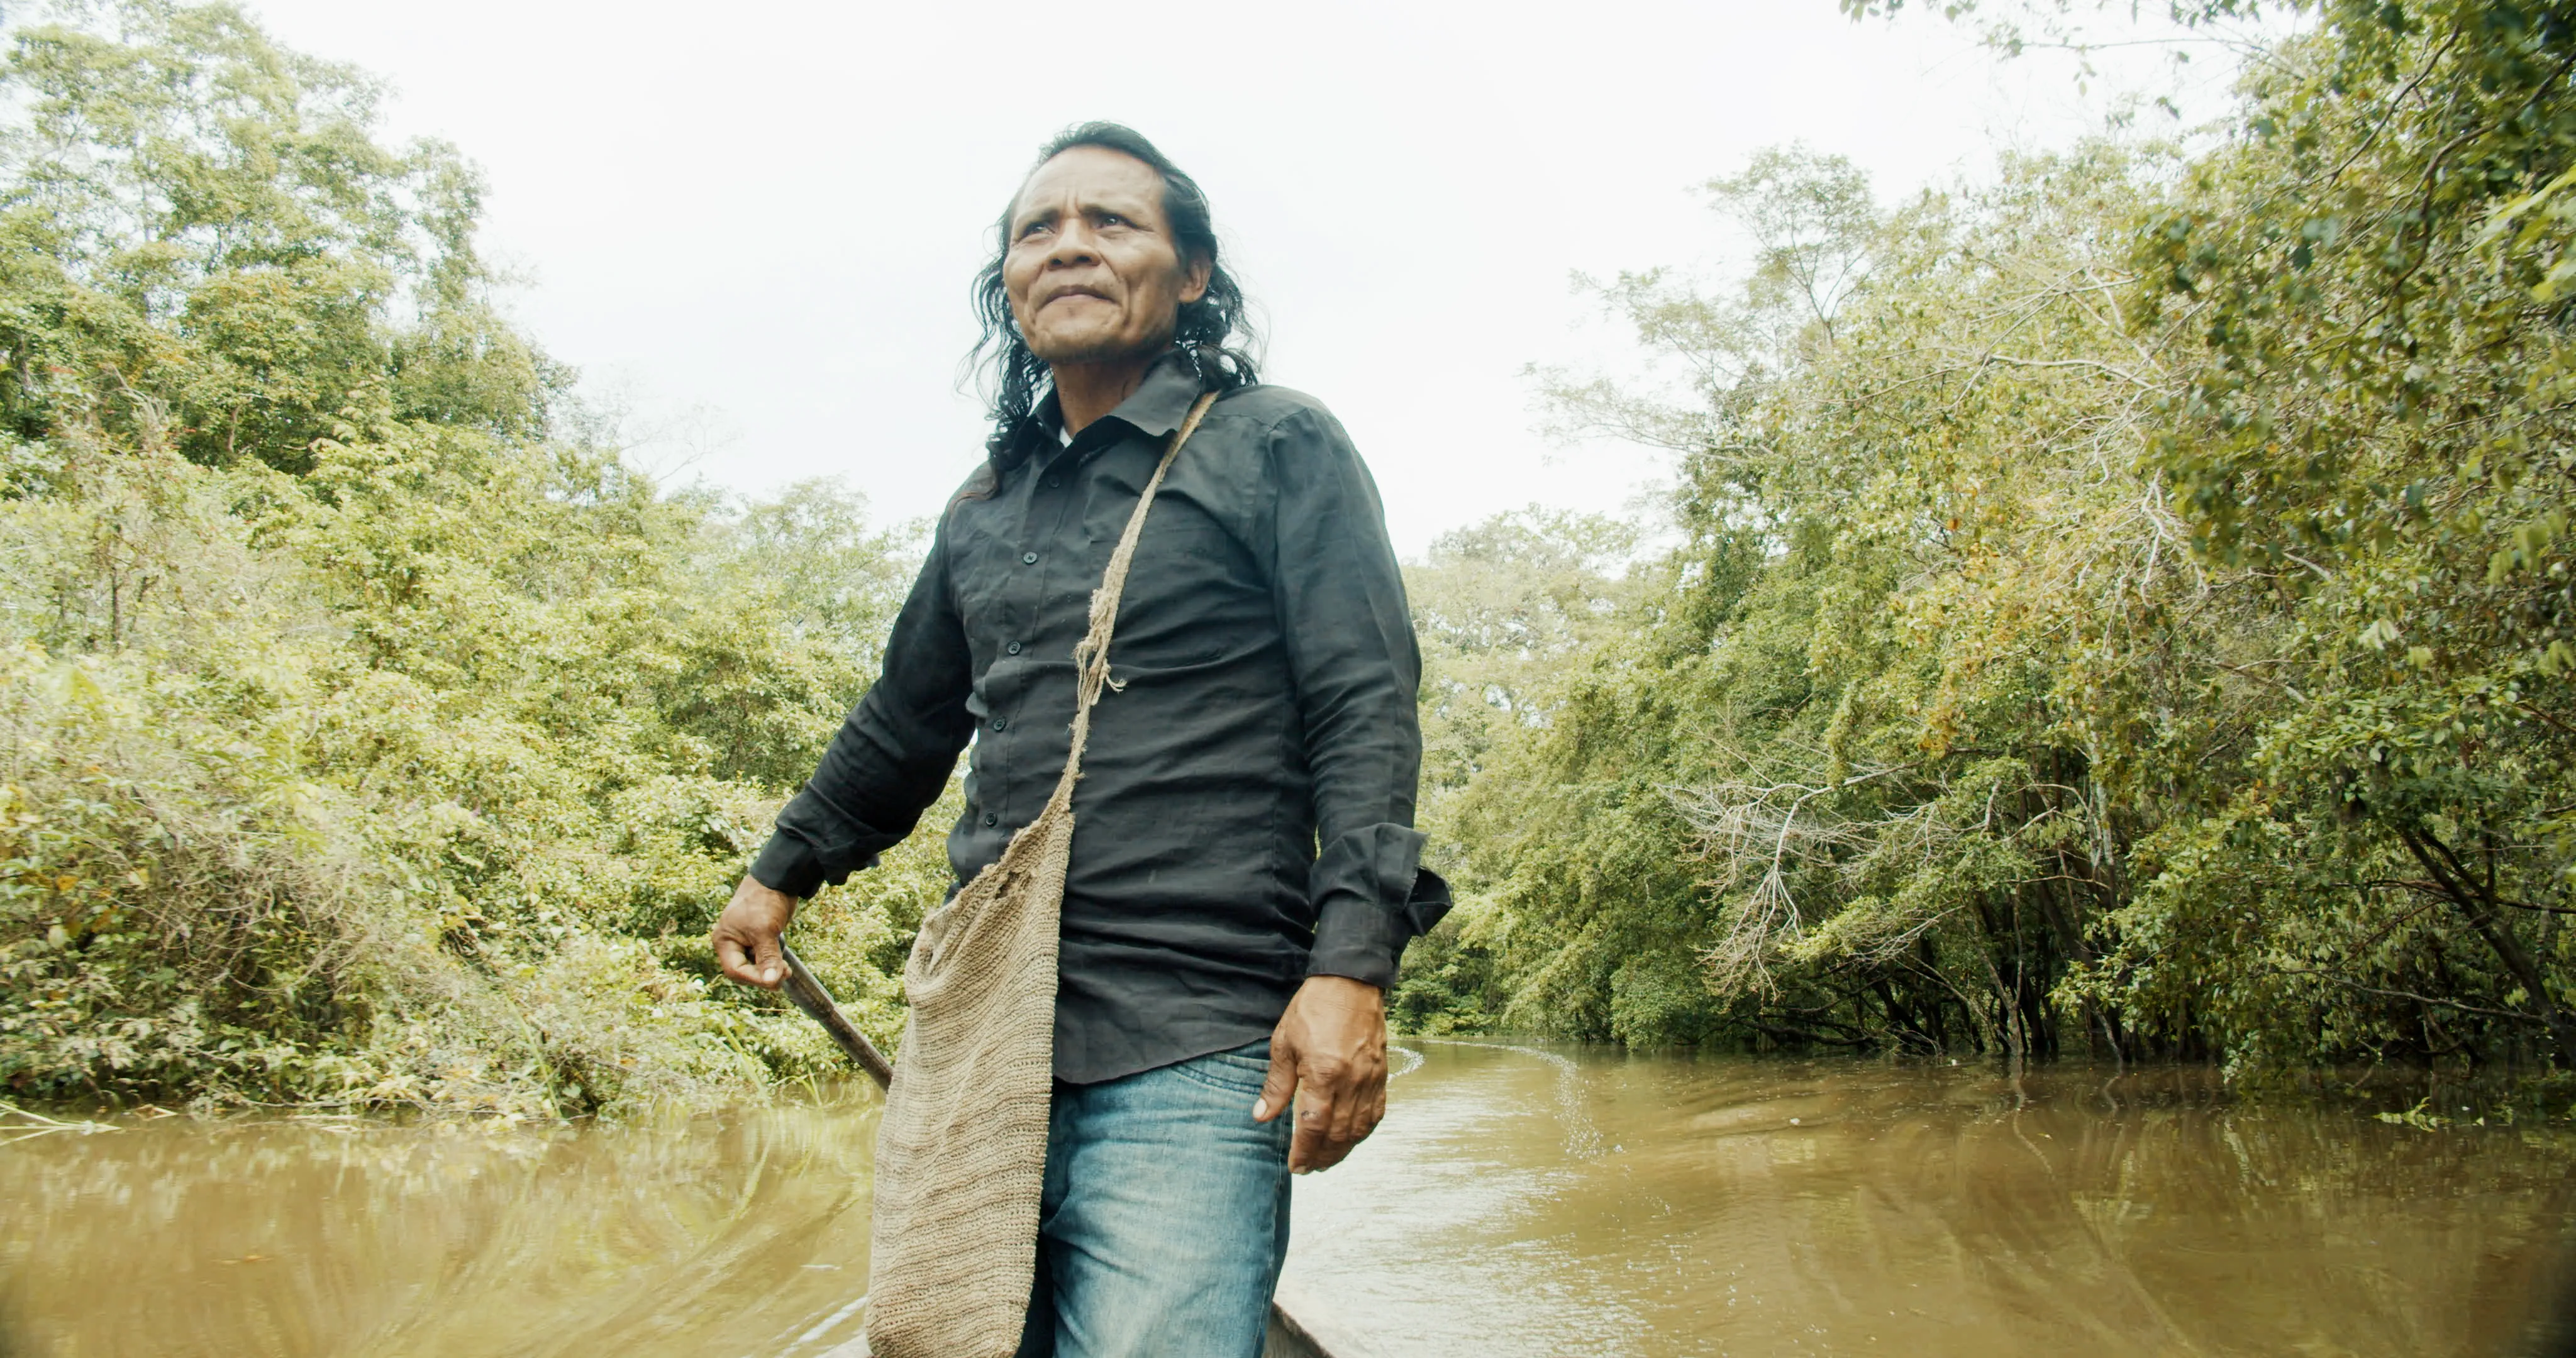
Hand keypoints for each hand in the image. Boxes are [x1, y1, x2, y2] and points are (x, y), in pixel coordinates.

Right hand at [711, 875, 798, 988]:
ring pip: (755, 967)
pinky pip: (762, 958)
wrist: (778, 879)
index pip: (735, 970)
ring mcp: (745, 941)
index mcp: (725, 941)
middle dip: (763, 975)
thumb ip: (767, 957)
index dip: (754, 978)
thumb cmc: (764, 900)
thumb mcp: (765, 930)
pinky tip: (783, 962)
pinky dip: (773, 962)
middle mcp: (731, 943)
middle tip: (784, 974)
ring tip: (785, 968)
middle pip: (744, 971)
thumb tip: (771, 982)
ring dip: (770, 970)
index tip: (775, 980)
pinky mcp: (758, 939)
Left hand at [1254, 975, 1386, 1173]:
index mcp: (1324, 1074)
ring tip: (1327, 1160)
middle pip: (1338, 1135)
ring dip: (1343, 1150)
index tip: (1296, 1166)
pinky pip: (1376, 1113)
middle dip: (1322, 1157)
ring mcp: (1370, 1080)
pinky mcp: (1381, 1075)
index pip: (1313, 1126)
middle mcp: (1351, 1082)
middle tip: (1309, 1169)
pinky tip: (1351, 1138)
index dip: (1304, 1151)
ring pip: (1359, 1129)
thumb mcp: (1284, 1043)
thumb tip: (1262, 1116)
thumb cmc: (1313, 1009)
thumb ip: (1276, 1085)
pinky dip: (1363, 1131)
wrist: (1350, 982)